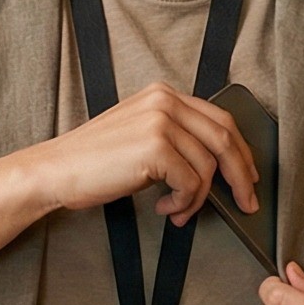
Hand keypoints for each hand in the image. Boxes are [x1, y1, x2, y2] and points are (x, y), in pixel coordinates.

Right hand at [29, 80, 259, 224]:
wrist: (55, 171)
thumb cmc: (93, 161)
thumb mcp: (138, 135)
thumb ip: (174, 136)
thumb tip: (214, 165)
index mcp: (161, 94)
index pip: (219, 118)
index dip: (241, 150)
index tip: (248, 175)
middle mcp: (164, 101)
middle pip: (224, 138)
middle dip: (240, 175)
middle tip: (246, 203)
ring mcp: (160, 122)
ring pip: (208, 165)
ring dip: (198, 198)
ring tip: (178, 211)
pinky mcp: (155, 148)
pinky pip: (191, 183)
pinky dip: (184, 203)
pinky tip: (165, 208)